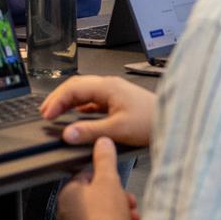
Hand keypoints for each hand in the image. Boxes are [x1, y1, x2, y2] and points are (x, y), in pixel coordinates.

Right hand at [40, 75, 156, 146]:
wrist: (175, 122)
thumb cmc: (151, 121)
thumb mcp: (118, 130)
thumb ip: (90, 132)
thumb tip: (68, 134)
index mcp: (107, 87)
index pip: (73, 88)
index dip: (57, 101)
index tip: (46, 114)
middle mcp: (110, 86)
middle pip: (76, 86)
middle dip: (59, 98)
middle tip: (45, 112)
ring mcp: (115, 93)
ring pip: (84, 92)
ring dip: (69, 101)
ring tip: (56, 113)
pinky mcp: (119, 102)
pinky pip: (93, 100)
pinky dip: (80, 107)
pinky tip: (77, 116)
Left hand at [58, 136, 138, 219]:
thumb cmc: (105, 216)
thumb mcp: (108, 179)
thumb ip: (104, 158)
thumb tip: (102, 141)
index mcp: (67, 194)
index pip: (87, 177)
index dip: (107, 178)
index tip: (118, 182)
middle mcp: (68, 213)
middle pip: (99, 197)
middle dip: (120, 199)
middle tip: (130, 201)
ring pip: (105, 214)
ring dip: (123, 213)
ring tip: (133, 217)